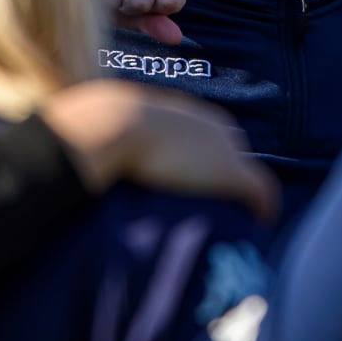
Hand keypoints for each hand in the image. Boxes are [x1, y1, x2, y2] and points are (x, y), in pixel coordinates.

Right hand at [43, 80, 276, 219]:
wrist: (114, 125)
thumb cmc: (100, 129)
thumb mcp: (109, 129)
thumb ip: (109, 140)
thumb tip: (78, 155)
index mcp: (188, 115)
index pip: (209, 141)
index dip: (206, 167)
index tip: (198, 188)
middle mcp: (215, 127)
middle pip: (232, 155)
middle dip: (226, 179)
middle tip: (218, 210)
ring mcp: (226, 149)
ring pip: (247, 173)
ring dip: (242, 197)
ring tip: (236, 223)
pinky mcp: (232, 172)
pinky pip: (261, 192)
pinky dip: (263, 208)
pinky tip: (260, 225)